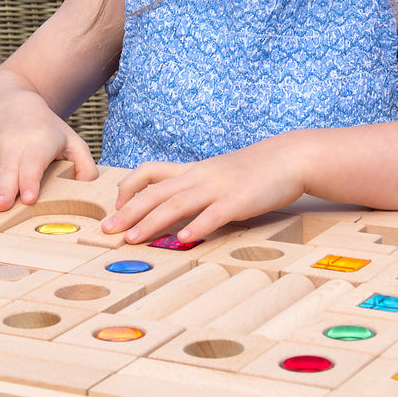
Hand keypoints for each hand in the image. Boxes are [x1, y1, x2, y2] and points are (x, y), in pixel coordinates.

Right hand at [0, 107, 98, 211]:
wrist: (9, 106)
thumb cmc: (47, 131)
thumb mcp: (71, 141)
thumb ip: (85, 164)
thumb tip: (87, 188)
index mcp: (40, 140)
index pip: (34, 160)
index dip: (30, 179)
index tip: (28, 198)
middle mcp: (14, 143)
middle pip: (8, 169)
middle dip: (5, 189)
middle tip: (2, 207)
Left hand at [101, 135, 307, 243]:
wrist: (290, 157)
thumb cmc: (257, 170)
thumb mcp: (221, 175)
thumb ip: (200, 190)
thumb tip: (181, 214)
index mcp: (194, 171)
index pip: (151, 172)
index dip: (130, 187)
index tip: (116, 205)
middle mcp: (200, 177)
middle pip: (156, 192)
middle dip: (128, 211)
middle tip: (106, 229)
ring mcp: (219, 188)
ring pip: (177, 204)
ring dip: (152, 222)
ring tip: (132, 238)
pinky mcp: (240, 201)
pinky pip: (215, 214)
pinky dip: (198, 226)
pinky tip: (184, 239)